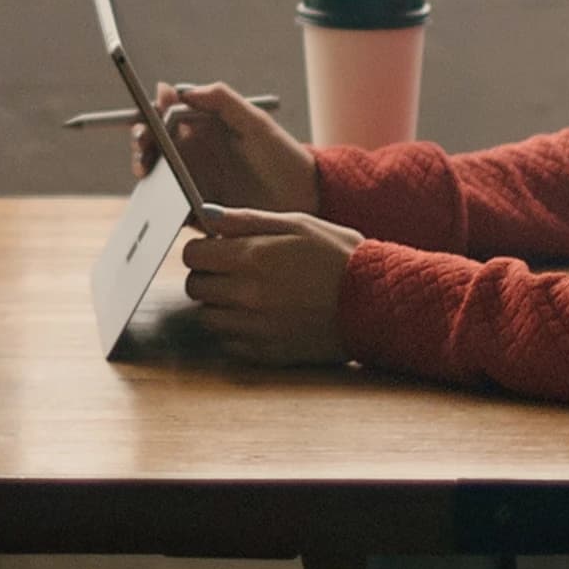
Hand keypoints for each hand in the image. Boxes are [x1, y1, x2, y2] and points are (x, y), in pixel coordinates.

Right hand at [134, 82, 320, 215]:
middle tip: (144, 143)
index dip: (150, 113)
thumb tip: (181, 91)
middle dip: (141, 142)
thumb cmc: (282, 155)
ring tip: (148, 169)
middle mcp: (191, 155)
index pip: (164, 117)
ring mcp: (191, 184)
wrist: (305, 198)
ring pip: (154, 176)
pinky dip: (159, 205)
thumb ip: (222, 99)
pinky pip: (169, 209)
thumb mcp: (255, 121)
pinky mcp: (196, 212)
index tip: (151, 111)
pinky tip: (162, 199)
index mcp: (201, 130)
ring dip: (145, 171)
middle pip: (152, 146)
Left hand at [180, 204, 360, 366]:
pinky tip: (260, 317)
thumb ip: (246, 220)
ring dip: (219, 304)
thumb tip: (205, 215)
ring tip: (248, 294)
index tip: (216, 249)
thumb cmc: (339, 256)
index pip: (192, 254)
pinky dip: (236, 331)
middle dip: (208, 275)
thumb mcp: (297, 224)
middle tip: (232, 271)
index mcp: (252, 257)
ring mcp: (256, 328)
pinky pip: (229, 343)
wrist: (376, 302)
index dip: (202, 249)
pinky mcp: (267, 353)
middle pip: (195, 286)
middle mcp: (248, 295)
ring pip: (208, 317)